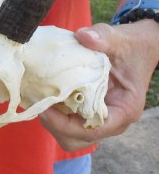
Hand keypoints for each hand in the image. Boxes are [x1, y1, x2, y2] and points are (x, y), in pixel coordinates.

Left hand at [39, 20, 158, 150]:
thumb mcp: (118, 39)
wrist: (135, 48)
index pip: (94, 129)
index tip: (45, 109)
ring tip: (38, 99)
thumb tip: (82, 35)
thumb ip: (102, 37)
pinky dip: (54, 112)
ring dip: (52, 120)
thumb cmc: (128, 46)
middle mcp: (111, 119)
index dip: (66, 124)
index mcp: (124, 109)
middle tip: (38, 102)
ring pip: (70, 133)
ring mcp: (97, 115)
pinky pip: (68, 119)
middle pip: (78, 138)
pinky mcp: (86, 108)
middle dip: (55, 124)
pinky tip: (43, 93)